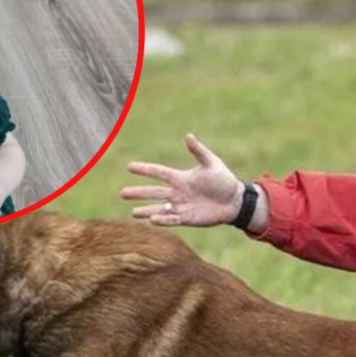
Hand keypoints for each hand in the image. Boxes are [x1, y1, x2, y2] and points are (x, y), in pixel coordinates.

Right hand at [120, 133, 243, 226]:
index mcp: (181, 178)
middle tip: (122, 193)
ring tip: (133, 213)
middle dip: (138, 193)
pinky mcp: (187, 218)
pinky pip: (172, 219)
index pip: (158, 172)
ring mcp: (181, 206)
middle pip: (153, 192)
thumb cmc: (223, 180)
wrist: (234, 200)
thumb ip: (199, 152)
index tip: (129, 166)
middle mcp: (177, 192)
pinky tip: (152, 220)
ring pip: (159, 208)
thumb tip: (188, 136)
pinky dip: (163, 219)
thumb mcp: (212, 163)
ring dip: (146, 210)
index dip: (145, 169)